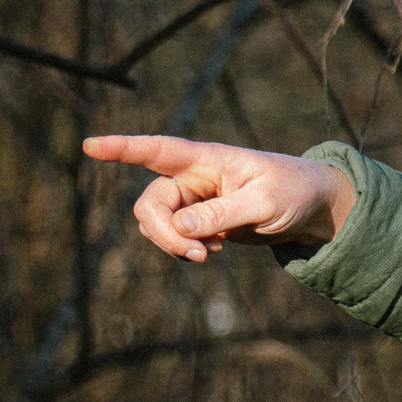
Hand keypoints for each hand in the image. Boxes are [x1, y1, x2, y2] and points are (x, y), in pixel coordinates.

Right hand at [83, 134, 354, 262]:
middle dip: (165, 234)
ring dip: (174, 244)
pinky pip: (172, 237)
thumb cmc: (294, 191)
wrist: (312, 207)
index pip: (157, 150)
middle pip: (151, 204)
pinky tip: (210, 252)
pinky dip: (183, 249)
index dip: (122, 148)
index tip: (89, 145)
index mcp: (207, 159)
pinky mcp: (199, 221)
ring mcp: (194, 199)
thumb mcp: (265, 203)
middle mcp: (193, 176)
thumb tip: (180, 228)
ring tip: (208, 254)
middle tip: (198, 255)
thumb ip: (223, 214)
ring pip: (157, 224)